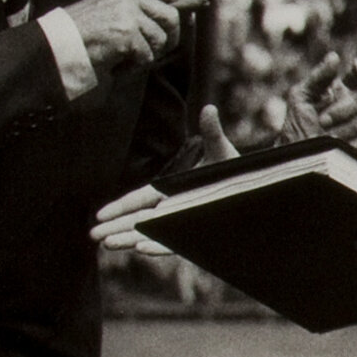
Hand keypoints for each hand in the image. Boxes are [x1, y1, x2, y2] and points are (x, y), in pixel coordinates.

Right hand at [63, 0, 195, 75]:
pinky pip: (147, 55)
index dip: (184, 3)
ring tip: (126, 55)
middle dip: (171, 38)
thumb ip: (137, 6)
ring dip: (148, 54)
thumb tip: (176, 14)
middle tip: (155, 50)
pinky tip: (117, 61)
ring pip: (161, 39)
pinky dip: (134, 65)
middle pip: (172, 16)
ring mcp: (128, 14)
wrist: (57, 46)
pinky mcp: (126, 33)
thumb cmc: (83, 32)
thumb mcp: (110, 8)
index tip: (190, 18)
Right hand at [91, 104, 236, 253]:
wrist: (264, 191)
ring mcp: (186, 224)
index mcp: (176, 190)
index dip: (120, 206)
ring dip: (129, 240)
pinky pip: (175, 244)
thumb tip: (209, 108)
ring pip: (152, 235)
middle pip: (139, 220)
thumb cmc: (242, 174)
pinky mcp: (198, 236)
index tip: (100, 214)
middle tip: (92, 236)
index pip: (142, 199)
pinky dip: (159, 246)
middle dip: (115, 228)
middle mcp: (177, 209)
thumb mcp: (223, 152)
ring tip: (106, 245)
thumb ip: (213, 134)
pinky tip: (141, 247)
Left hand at [279, 52, 356, 142]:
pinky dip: (346, 143)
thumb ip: (318, 77)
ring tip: (323, 136)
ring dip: (341, 130)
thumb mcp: (301, 96)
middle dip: (343, 110)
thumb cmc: (297, 123)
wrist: (297, 155)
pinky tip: (333, 146)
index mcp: (341, 90)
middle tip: (322, 120)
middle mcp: (354, 106)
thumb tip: (334, 57)